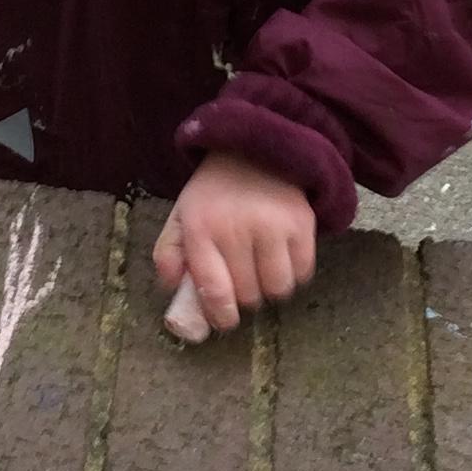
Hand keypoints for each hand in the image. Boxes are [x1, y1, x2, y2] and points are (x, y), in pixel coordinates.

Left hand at [154, 153, 316, 336]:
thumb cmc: (213, 193)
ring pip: (278, 288)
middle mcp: (237, 228)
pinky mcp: (302, 222)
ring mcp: (273, 225)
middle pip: (248, 295)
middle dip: (244, 298)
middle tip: (242, 283)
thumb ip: (168, 254)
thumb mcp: (180, 217)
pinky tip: (281, 258)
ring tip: (262, 271)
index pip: (215, 290)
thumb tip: (174, 290)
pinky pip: (303, 271)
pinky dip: (293, 273)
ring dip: (270, 288)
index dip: (221, 316)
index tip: (225, 320)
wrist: (252, 150)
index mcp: (201, 229)